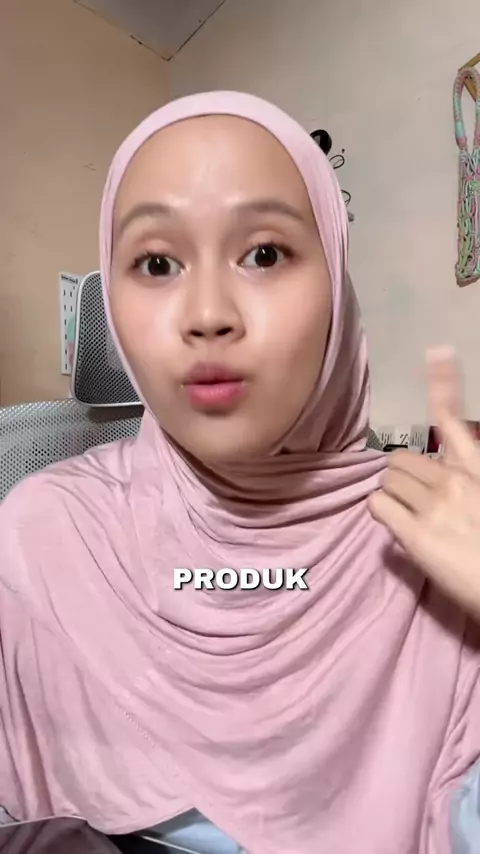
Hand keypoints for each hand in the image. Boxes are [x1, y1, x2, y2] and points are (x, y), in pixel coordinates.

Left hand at [368, 349, 479, 619]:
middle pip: (401, 458)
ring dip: (393, 493)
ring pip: (387, 478)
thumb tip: (446, 472)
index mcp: (478, 470)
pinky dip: (382, 512)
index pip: (453, 420)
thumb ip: (469, 478)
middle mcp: (454, 480)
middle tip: (414, 497)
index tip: (437, 353)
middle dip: (402, 475)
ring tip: (410, 512)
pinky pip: (378, 505)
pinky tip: (396, 524)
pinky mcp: (414, 534)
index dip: (444, 384)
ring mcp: (433, 506)